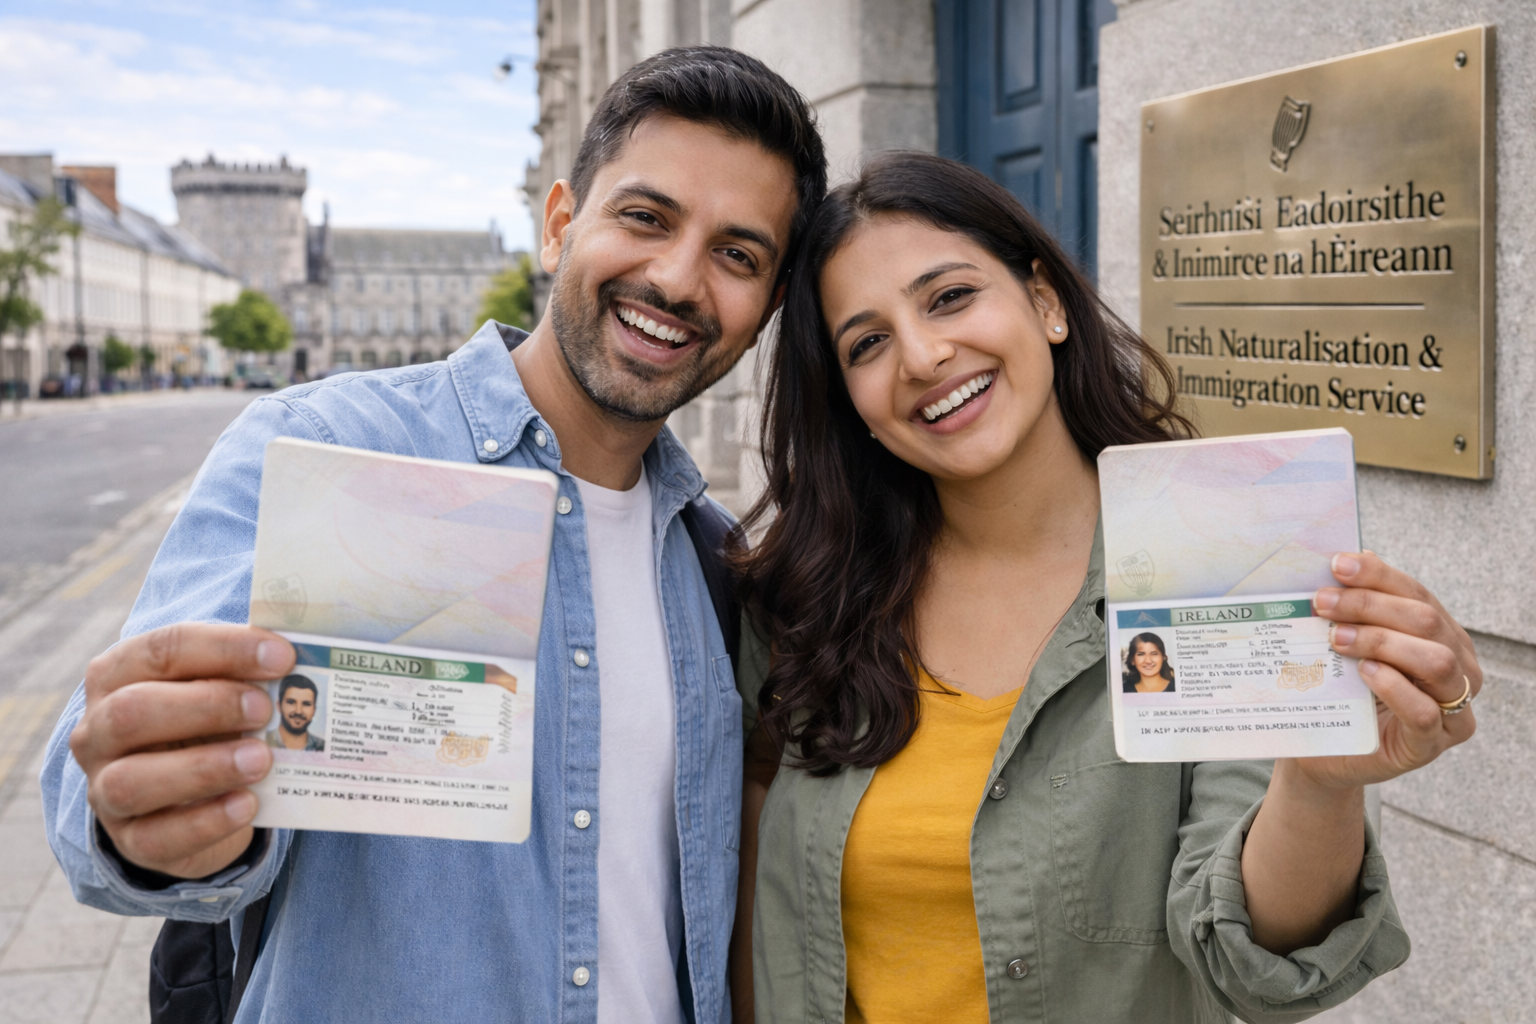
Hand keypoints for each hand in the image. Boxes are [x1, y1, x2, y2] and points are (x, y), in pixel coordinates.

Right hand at [69, 624, 294, 878]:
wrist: (185, 793)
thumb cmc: (206, 722)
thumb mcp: (219, 687)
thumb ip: (245, 670)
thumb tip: (294, 658)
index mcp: (117, 674)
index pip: (162, 650)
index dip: (224, 649)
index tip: (282, 657)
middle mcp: (98, 731)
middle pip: (132, 712)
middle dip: (207, 706)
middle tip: (265, 709)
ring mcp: (104, 789)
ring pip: (132, 781)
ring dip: (204, 768)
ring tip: (261, 760)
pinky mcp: (130, 839)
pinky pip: (156, 837)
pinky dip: (207, 821)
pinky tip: (248, 804)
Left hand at [1299, 551, 1479, 790]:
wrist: (1324, 753)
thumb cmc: (1339, 691)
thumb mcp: (1346, 645)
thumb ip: (1352, 610)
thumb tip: (1343, 558)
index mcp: (1441, 634)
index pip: (1416, 593)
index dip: (1378, 576)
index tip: (1336, 565)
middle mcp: (1457, 667)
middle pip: (1425, 621)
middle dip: (1370, 606)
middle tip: (1322, 603)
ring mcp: (1451, 708)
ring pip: (1435, 662)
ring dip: (1382, 642)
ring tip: (1337, 638)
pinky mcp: (1431, 744)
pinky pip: (1424, 713)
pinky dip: (1394, 688)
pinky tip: (1364, 673)